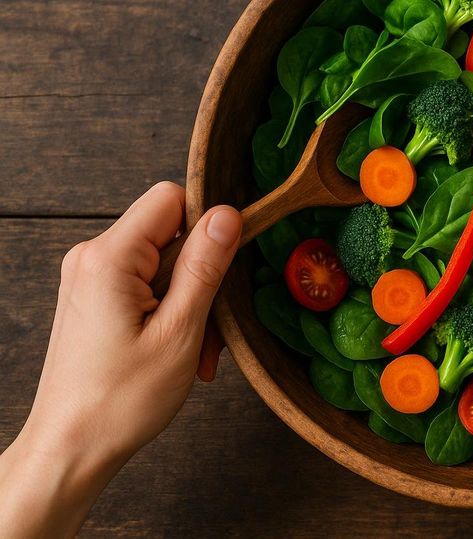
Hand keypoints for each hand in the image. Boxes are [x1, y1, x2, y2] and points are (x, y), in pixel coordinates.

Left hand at [0, 182, 240, 537]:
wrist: (70, 449)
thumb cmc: (119, 401)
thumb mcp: (179, 331)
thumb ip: (204, 266)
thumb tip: (227, 214)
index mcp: (108, 258)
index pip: (170, 199)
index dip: (207, 225)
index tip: (224, 267)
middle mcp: (92, 258)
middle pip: (171, 233)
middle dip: (202, 277)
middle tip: (210, 330)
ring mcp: (90, 278)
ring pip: (164, 263)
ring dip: (190, 302)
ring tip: (195, 350)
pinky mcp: (95, 298)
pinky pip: (147, 284)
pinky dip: (171, 312)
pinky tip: (178, 350)